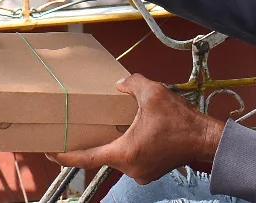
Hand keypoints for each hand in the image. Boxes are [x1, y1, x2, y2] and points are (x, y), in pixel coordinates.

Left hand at [53, 75, 225, 182]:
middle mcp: (130, 168)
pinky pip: (131, 156)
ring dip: (114, 141)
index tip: (49, 152)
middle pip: (102, 155)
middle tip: (77, 128)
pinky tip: (130, 129)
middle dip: (92, 140)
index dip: (65, 156)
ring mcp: (141, 172)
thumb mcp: (153, 93)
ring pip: (118, 155)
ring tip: (109, 123)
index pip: (86, 158)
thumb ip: (131, 84)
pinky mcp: (150, 170)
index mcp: (125, 153)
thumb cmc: (181, 121)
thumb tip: (120, 83)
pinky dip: (127, 144)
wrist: (206, 139)